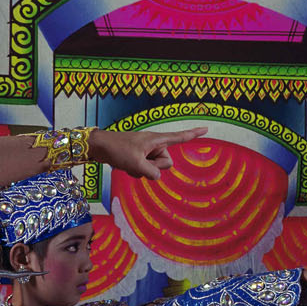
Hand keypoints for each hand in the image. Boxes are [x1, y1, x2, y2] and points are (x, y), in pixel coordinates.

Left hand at [92, 126, 206, 178]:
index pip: (179, 137)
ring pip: (154, 169)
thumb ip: (151, 172)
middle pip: (166, 163)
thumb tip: (158, 177)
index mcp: (156, 140)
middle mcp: (154, 145)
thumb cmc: (118, 150)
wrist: (100, 147)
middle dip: (154, 167)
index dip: (193, 134)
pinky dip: (136, 171)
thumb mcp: (136, 164)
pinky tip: (125, 165)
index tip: (206, 128)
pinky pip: (145, 170)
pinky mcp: (140, 158)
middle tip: (138, 162)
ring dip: (142, 171)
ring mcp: (147, 152)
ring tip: (129, 162)